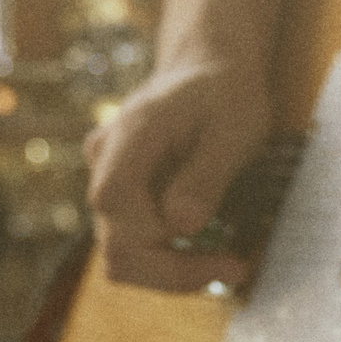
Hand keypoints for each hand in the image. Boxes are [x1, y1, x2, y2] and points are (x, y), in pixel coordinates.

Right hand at [83, 55, 271, 291]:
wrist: (207, 69)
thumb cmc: (226, 92)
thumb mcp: (236, 128)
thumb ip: (206, 175)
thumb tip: (181, 226)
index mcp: (130, 134)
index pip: (115, 201)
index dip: (162, 238)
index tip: (224, 253)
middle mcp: (104, 161)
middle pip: (114, 244)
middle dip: (174, 271)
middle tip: (234, 270)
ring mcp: (107, 180)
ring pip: (119, 254)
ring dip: (172, 271)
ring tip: (226, 263)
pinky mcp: (121, 198)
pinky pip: (132, 244)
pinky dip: (169, 259)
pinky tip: (209, 251)